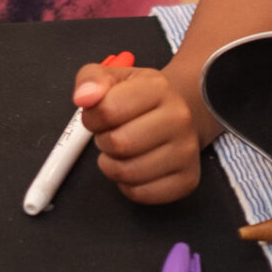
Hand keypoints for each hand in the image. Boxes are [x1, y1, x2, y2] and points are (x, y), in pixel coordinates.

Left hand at [75, 61, 201, 204]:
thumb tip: (84, 97)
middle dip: (104, 142)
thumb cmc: (139, 99)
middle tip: (111, 135)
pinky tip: (133, 167)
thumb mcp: (113, 78)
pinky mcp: (187, 180)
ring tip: (120, 152)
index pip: (108, 110)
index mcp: (158, 88)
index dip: (92, 118)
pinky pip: (141, 194)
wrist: (178, 114)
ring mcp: (187, 151)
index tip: (98, 117)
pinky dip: (127, 186)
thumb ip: (91, 80)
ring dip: (112, 166)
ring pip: (128, 173)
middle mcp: (179, 118)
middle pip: (119, 143)